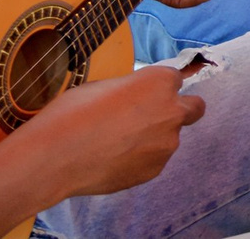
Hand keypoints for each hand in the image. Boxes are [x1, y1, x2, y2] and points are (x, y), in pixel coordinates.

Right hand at [12, 62, 204, 199]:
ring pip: (170, 137)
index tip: (145, 95)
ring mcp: (166, 144)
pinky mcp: (155, 170)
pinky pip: (154, 160)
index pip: (175, 80)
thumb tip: (137, 96)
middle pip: (194, 108)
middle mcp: (172, 111)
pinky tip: (113, 159)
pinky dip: (141, 159)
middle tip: (151, 117)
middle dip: (179, 109)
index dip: (158, 87)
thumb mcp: (103, 86)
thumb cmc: (72, 115)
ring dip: (154, 138)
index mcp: (160, 83)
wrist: (54, 157)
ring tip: (116, 144)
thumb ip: (132, 89)